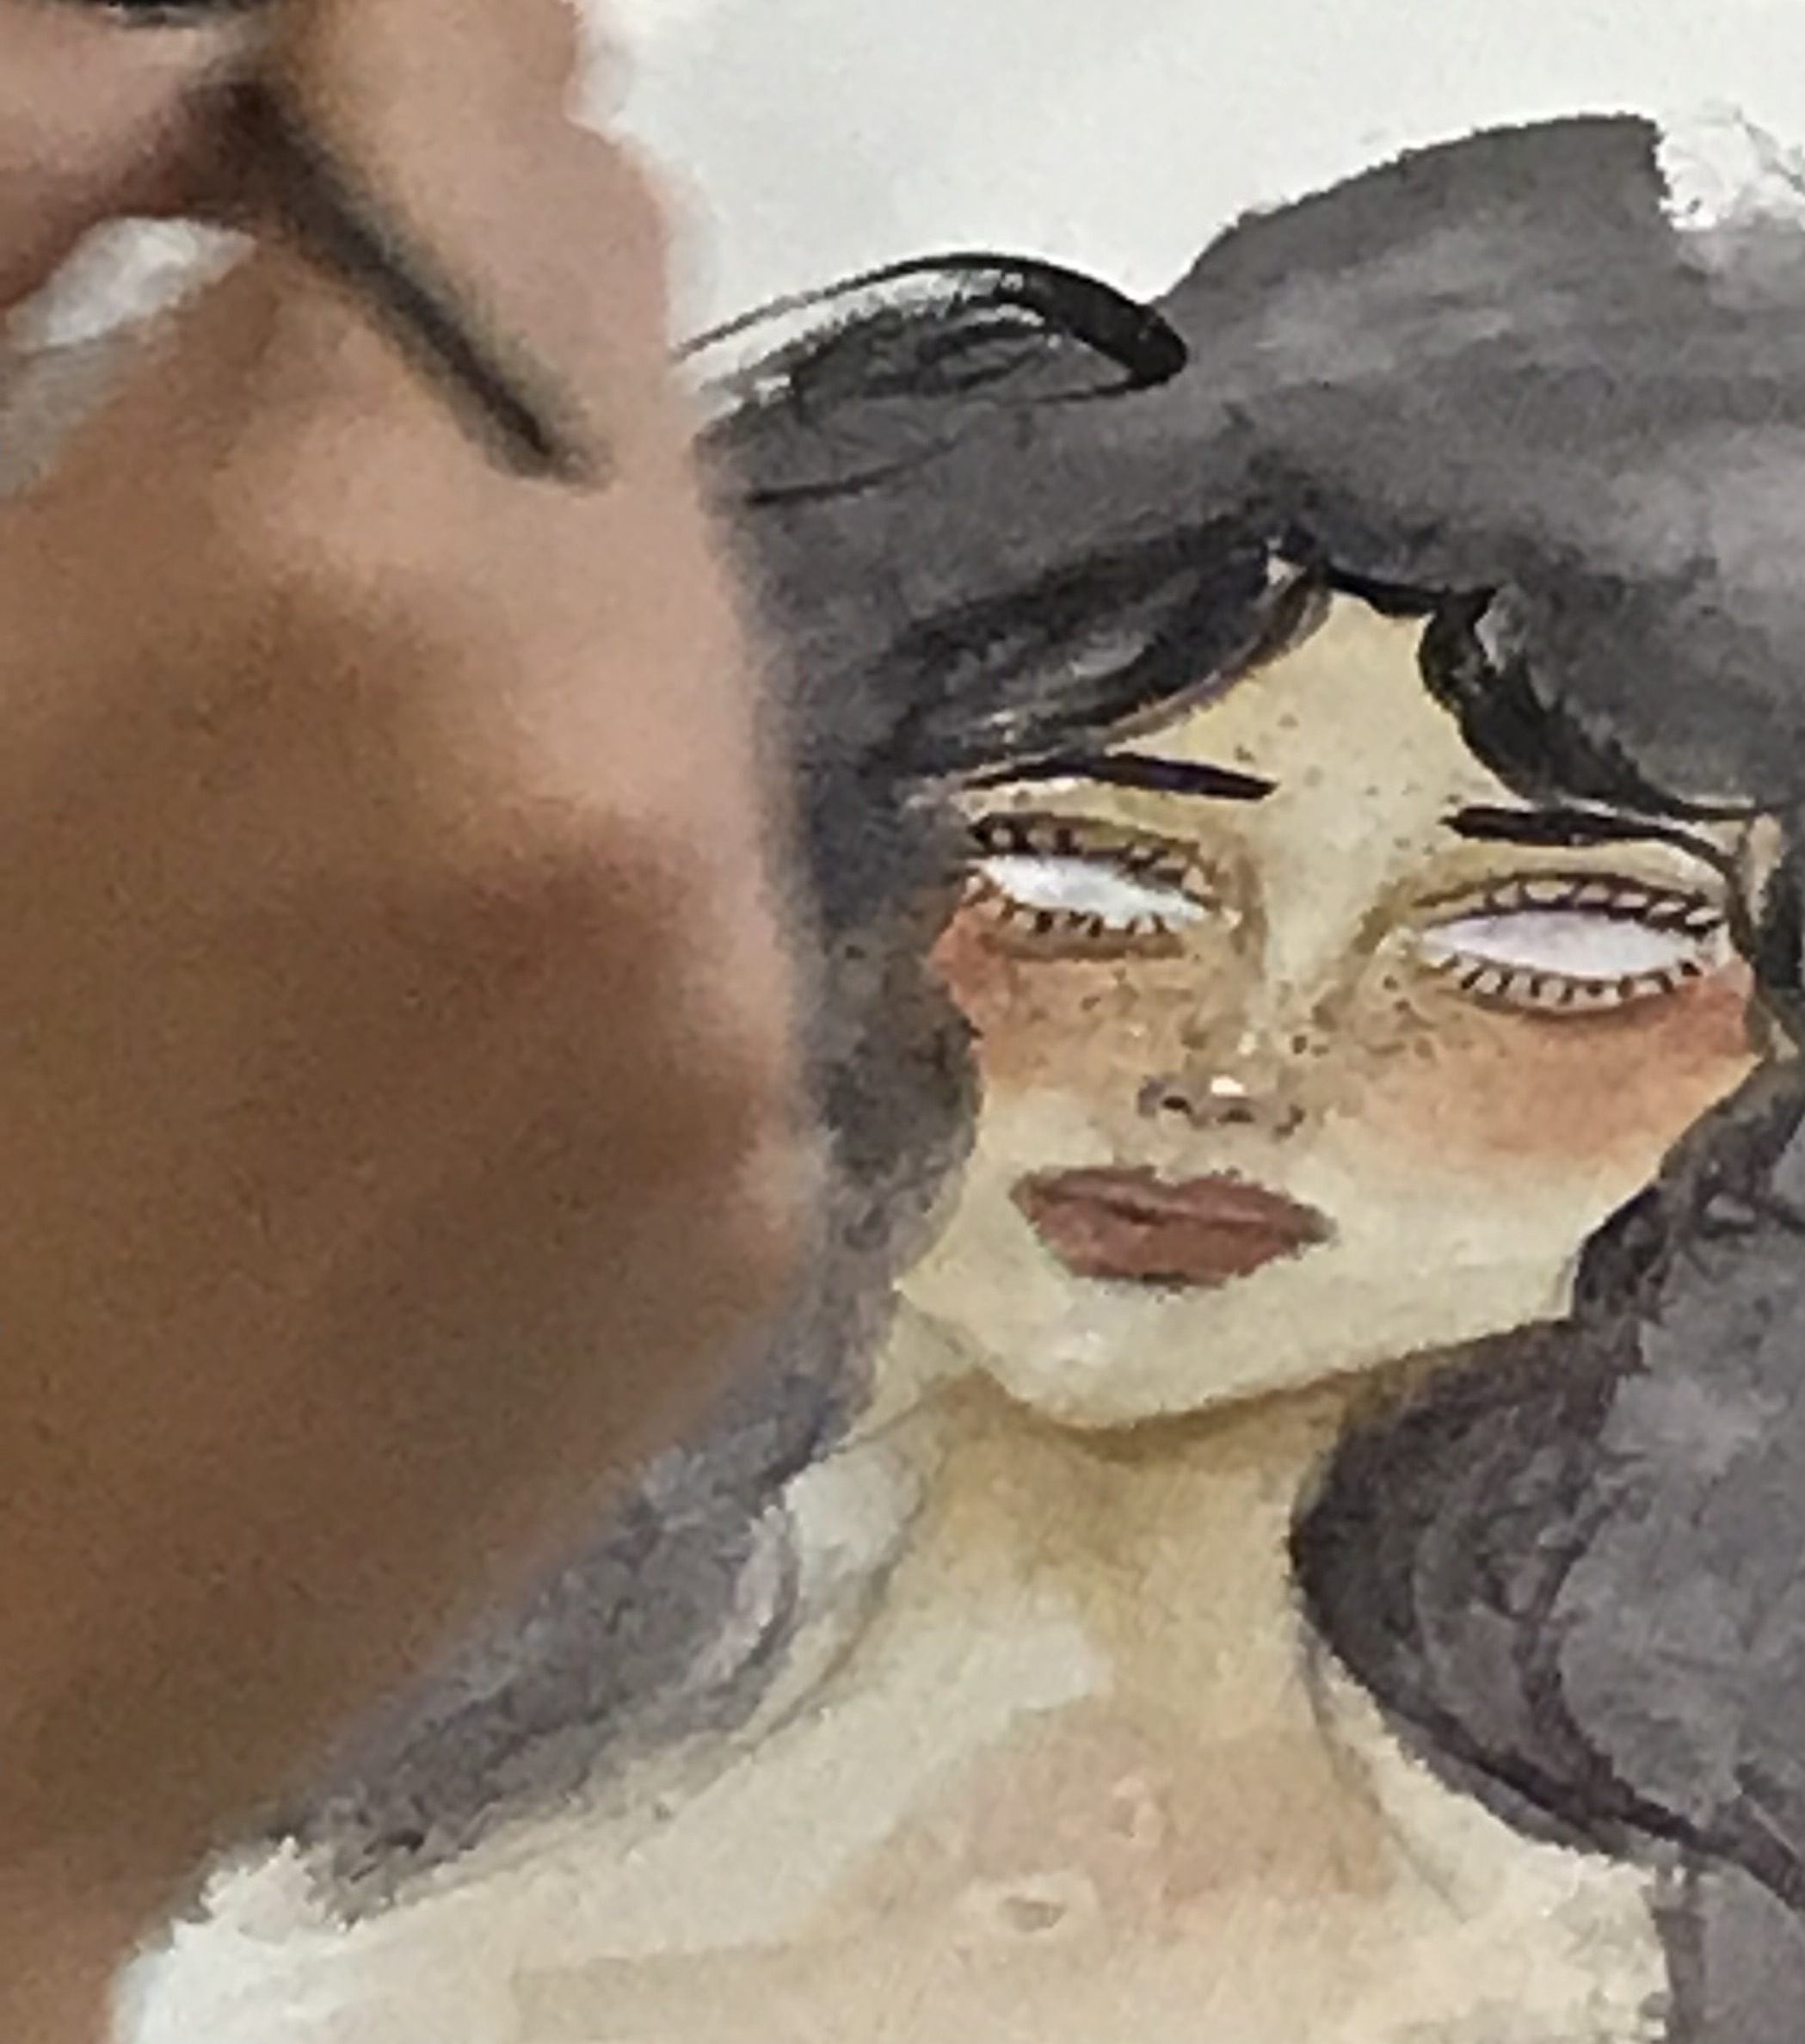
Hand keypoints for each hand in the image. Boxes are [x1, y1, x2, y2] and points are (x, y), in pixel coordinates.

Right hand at [0, 0, 814, 1930]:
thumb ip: (22, 241)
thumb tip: (233, 82)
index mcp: (334, 594)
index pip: (498, 116)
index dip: (392, 74)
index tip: (322, 100)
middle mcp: (624, 795)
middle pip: (626, 356)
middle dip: (449, 332)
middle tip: (248, 444)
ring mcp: (737, 1025)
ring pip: (693, 623)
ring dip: (528, 596)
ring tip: (300, 751)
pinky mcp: (764, 1202)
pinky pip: (718, 882)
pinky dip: (587, 843)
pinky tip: (395, 974)